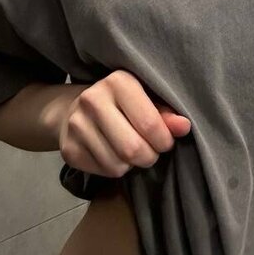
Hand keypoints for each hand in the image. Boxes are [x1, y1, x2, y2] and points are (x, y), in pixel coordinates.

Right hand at [58, 70, 191, 178]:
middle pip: (133, 149)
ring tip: (133, 150)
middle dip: (150, 156)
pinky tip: (114, 154)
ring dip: (133, 165)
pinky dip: (116, 169)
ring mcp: (77, 126)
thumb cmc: (122, 103)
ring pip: (118, 165)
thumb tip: (184, 127)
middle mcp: (93, 100)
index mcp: (117, 82)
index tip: (166, 140)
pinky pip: (104, 172)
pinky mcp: (69, 150)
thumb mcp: (146, 99)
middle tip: (152, 150)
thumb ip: (166, 113)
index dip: (164, 139)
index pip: (149, 123)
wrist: (74, 109)